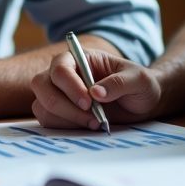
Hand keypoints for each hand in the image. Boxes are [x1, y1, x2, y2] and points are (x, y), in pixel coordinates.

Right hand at [31, 49, 160, 129]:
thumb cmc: (140, 85)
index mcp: (80, 58)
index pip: (60, 68)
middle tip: (91, 118)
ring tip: (95, 123)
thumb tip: (96, 93)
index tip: (89, 102)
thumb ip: (118, 82)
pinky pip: (48, 121)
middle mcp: (64, 74)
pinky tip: (87, 127)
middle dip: (62, 105)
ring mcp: (58, 93)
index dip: (70, 86)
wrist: (142, 104)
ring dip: (65, 119)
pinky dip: (64, 127)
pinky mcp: (59, 113)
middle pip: (41, 85)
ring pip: (42, 105)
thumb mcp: (139, 80)